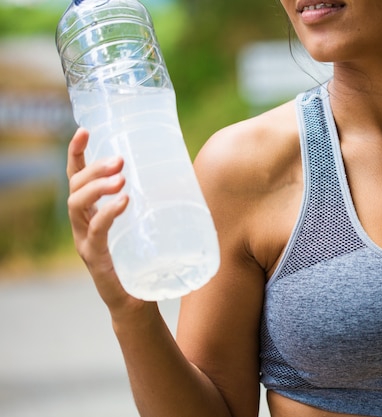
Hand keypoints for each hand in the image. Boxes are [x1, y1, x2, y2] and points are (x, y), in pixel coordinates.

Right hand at [66, 128, 146, 315]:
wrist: (138, 303)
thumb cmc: (143, 260)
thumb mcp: (147, 225)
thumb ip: (155, 203)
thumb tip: (186, 172)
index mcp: (91, 213)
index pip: (76, 178)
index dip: (76, 153)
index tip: (85, 131)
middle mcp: (82, 225)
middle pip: (75, 187)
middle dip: (94, 168)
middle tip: (119, 159)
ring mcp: (86, 242)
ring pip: (77, 206)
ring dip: (97, 187)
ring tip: (120, 177)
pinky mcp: (96, 259)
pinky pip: (95, 232)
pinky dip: (108, 214)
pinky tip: (124, 202)